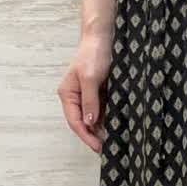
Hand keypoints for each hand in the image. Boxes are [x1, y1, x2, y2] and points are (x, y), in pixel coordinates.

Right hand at [58, 33, 112, 153]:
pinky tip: (118, 126)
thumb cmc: (93, 54)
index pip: (75, 122)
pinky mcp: (101, 92)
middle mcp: (76, 97)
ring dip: (102, 129)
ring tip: (114, 141)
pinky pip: (104, 109)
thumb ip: (90, 101)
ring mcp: (89, 95)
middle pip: (84, 122)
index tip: (98, 147)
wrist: (104, 37)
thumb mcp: (90, 78)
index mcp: (68, 95)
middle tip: (108, 148)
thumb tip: (89, 123)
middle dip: (94, 136)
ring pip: (94, 118)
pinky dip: (109, 118)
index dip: (86, 136)